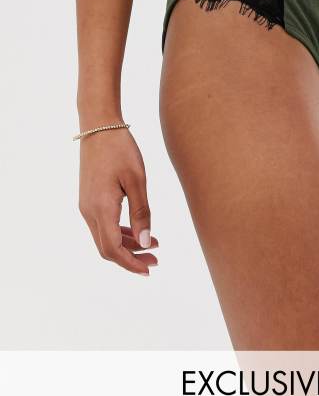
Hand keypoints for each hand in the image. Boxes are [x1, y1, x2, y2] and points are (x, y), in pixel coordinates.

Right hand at [78, 128, 157, 273]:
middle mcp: (89, 211)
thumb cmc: (120, 149)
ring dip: (128, 245)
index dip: (131, 263)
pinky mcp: (89, 199)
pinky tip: (139, 230)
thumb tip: (146, 243)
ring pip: (105, 237)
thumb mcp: (137, 180)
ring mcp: (86, 205)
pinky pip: (103, 224)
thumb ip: (142, 212)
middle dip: (131, 258)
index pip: (113, 249)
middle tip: (155, 260)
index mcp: (101, 208)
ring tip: (154, 245)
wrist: (98, 126)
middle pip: (107, 248)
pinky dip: (120, 232)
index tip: (149, 269)